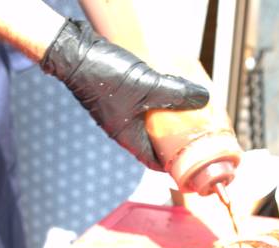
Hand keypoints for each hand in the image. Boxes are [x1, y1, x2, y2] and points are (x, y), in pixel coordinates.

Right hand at [41, 19, 208, 170]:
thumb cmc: (104, 77)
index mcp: (128, 137)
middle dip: (175, 137)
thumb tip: (204, 99)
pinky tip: (168, 85)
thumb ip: (176, 93)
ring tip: (187, 108)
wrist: (74, 53)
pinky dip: (156, 98)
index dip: (174, 163)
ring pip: (148, 120)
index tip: (194, 160)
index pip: (154, 161)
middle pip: (154, 140)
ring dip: (166, 116)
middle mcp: (123, 128)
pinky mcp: (116, 93)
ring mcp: (119, 111)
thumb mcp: (148, 87)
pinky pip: (142, 102)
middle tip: (197, 130)